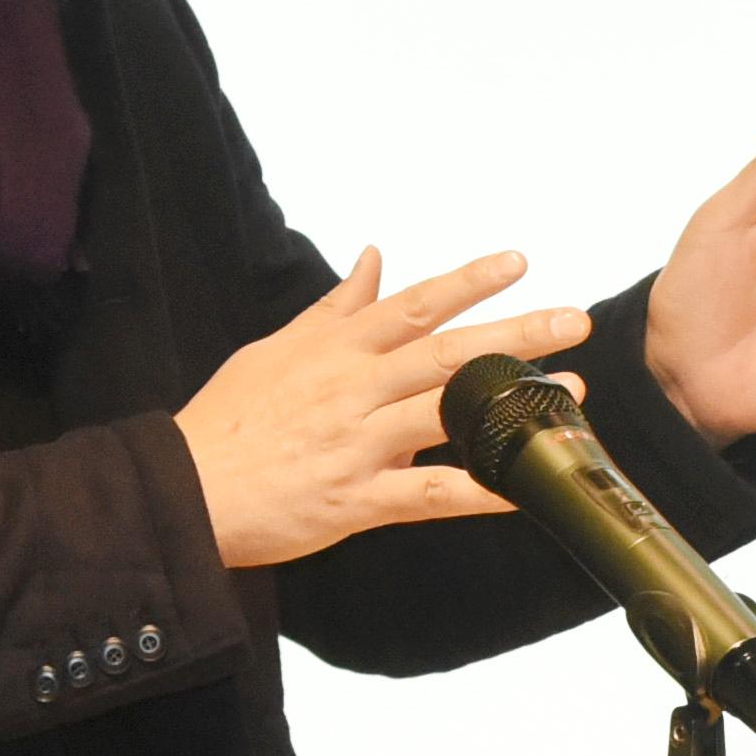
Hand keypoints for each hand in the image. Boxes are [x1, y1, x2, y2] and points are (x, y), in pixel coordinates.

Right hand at [176, 249, 590, 571]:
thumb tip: (374, 257)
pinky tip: (523, 489)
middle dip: (516, 333)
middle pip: (445, 351)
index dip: (469, 281)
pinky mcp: (355, 498)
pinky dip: (478, 491)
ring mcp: (356, 443)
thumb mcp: (276, 348)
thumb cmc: (229, 419)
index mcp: (336, 350)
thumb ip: (336, 307)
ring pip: (445, 413)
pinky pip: (428, 494)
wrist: (181, 490)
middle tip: (574, 321)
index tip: (520, 261)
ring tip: (571, 393)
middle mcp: (352, 388)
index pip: (413, 304)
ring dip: (511, 402)